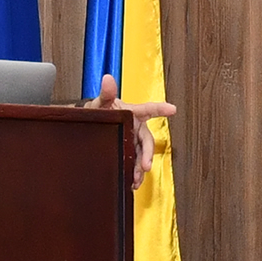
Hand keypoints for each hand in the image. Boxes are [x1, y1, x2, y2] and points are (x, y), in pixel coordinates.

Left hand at [82, 73, 176, 187]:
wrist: (90, 128)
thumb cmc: (99, 112)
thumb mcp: (100, 103)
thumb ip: (106, 93)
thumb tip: (107, 79)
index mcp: (133, 113)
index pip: (149, 109)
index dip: (160, 109)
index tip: (172, 109)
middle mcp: (137, 127)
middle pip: (147, 141)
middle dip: (148, 154)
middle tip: (146, 165)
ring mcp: (133, 141)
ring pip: (142, 155)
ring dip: (141, 168)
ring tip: (137, 178)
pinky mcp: (128, 152)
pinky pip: (135, 163)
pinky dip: (135, 173)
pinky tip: (132, 181)